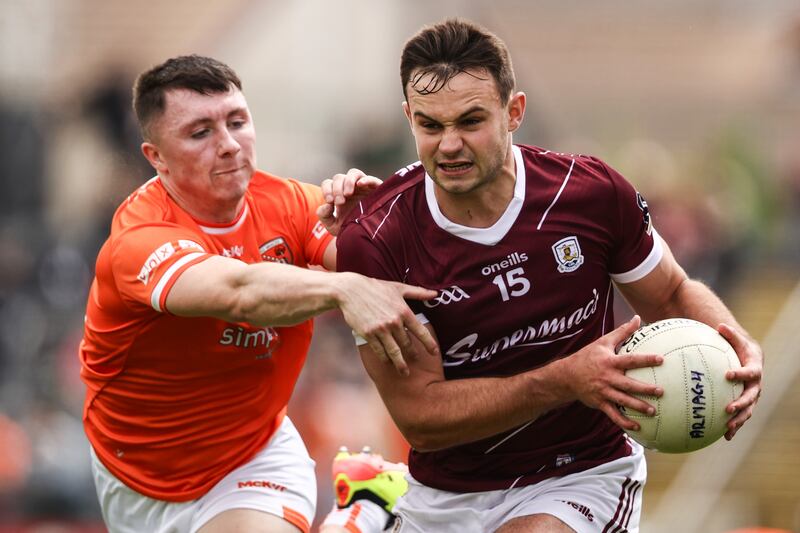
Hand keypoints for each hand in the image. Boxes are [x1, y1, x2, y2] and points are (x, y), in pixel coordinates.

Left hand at [317, 168, 382, 235]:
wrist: (368, 237)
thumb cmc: (350, 229)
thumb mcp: (333, 226)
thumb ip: (324, 216)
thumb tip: (327, 205)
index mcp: (337, 194)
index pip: (328, 184)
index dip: (327, 190)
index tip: (330, 202)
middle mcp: (349, 188)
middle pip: (339, 178)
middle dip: (337, 189)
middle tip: (340, 202)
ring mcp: (362, 187)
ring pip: (353, 173)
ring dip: (348, 182)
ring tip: (348, 194)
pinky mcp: (376, 190)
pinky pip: (371, 179)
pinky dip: (365, 179)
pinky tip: (360, 185)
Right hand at [337, 273, 438, 375]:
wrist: (350, 290)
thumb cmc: (376, 287)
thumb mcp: (398, 288)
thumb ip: (418, 292)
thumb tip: (436, 294)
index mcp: (403, 311)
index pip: (420, 331)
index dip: (429, 343)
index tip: (434, 353)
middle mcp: (394, 322)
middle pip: (407, 343)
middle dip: (413, 353)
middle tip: (416, 359)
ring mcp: (380, 329)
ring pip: (394, 351)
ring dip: (400, 363)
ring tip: (404, 371)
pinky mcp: (368, 334)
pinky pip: (379, 350)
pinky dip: (384, 358)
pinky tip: (387, 361)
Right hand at [559, 315, 663, 430]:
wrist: (566, 376)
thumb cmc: (588, 356)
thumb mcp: (603, 342)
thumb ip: (622, 332)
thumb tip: (638, 318)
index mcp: (609, 362)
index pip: (630, 360)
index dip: (645, 359)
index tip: (661, 359)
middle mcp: (607, 377)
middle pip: (628, 384)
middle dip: (644, 389)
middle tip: (661, 391)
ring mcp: (603, 391)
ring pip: (622, 401)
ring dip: (638, 407)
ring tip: (653, 411)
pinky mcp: (599, 403)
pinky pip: (613, 414)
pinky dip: (624, 422)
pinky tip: (637, 427)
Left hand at [718, 323, 762, 439]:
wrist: (750, 359)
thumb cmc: (739, 347)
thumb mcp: (736, 339)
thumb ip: (730, 334)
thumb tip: (720, 326)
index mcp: (754, 369)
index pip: (749, 373)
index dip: (740, 374)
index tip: (728, 375)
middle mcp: (756, 385)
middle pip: (751, 397)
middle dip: (741, 404)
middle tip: (728, 408)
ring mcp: (752, 396)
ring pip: (748, 411)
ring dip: (739, 420)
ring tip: (727, 428)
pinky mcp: (745, 404)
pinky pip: (741, 417)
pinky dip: (734, 427)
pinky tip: (724, 437)